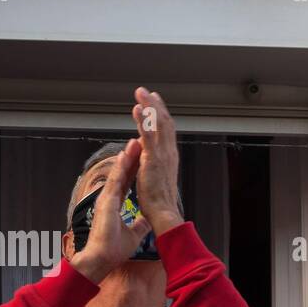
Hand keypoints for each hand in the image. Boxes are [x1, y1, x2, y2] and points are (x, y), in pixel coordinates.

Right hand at [70, 139, 151, 283]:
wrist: (100, 260)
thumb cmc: (112, 250)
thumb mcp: (133, 235)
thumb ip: (140, 227)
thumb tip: (148, 222)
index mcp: (116, 204)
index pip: (127, 182)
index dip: (134, 169)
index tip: (141, 156)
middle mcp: (110, 199)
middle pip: (123, 174)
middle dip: (131, 158)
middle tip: (138, 141)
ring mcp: (106, 199)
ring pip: (118, 175)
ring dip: (126, 158)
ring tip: (134, 142)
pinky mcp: (106, 203)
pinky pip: (114, 183)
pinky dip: (120, 170)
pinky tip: (124, 157)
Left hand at [131, 86, 183, 234]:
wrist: (164, 214)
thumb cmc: (160, 204)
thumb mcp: (159, 180)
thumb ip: (155, 166)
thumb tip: (148, 159)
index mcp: (169, 158)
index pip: (167, 131)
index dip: (161, 115)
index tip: (154, 103)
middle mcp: (169, 153)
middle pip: (165, 123)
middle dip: (156, 105)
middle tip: (147, 92)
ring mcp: (162, 155)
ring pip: (158, 124)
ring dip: (149, 106)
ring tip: (141, 93)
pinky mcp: (153, 159)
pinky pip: (148, 135)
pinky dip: (143, 120)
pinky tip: (138, 109)